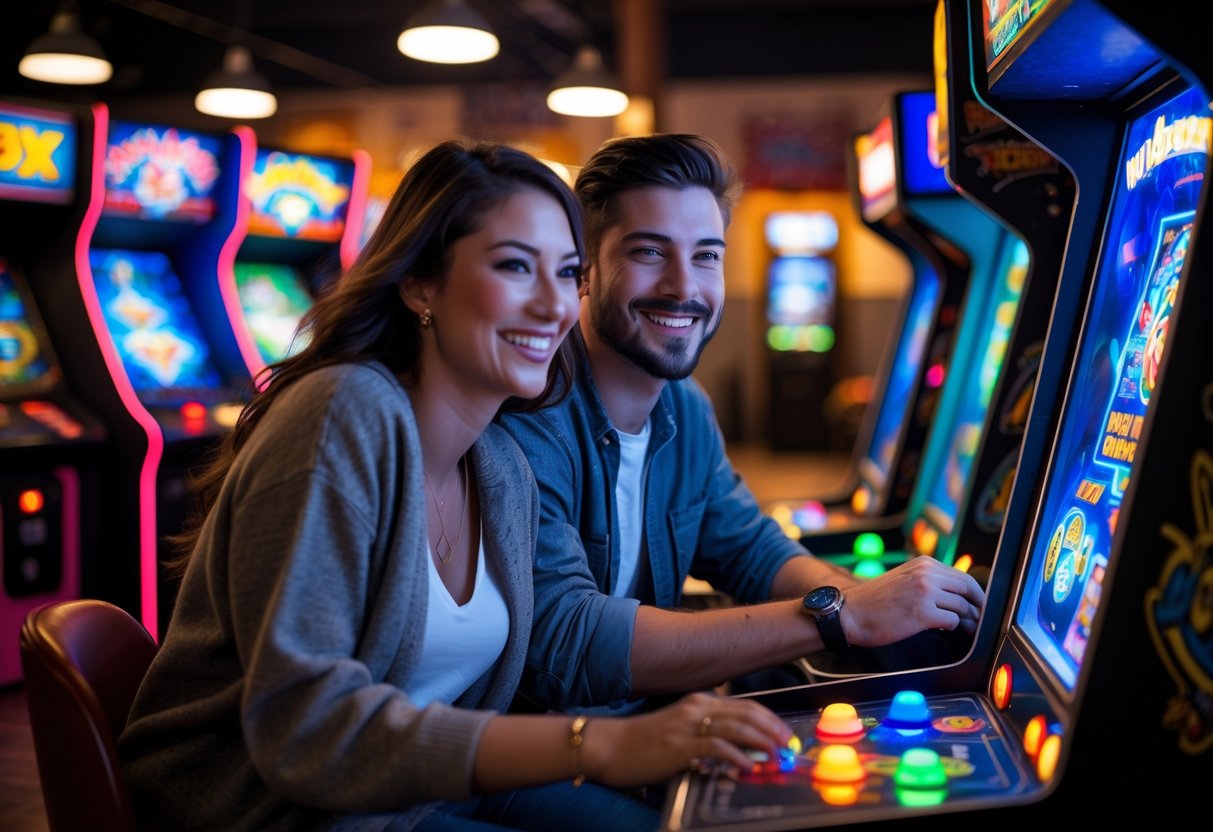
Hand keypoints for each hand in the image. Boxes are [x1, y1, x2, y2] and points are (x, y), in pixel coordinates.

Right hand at [580, 691, 791, 787]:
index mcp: (698, 702)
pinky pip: (716, 747)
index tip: (785, 735)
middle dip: (773, 729)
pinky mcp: (679, 744)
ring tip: (777, 755)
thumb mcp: (679, 729)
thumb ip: (705, 733)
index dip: (769, 720)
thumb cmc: (642, 741)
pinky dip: (736, 756)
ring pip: (736, 726)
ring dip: (762, 741)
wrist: (609, 746)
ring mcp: (688, 724)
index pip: (745, 705)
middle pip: (746, 713)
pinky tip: (747, 767)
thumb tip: (736, 750)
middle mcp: (696, 707)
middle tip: (789, 745)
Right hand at [841, 556, 985, 646]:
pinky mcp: (923, 614)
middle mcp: (926, 574)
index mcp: (923, 564)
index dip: (974, 593)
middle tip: (978, 619)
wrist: (851, 613)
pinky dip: (953, 628)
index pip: (962, 576)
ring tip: (966, 629)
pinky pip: (952, 621)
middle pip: (968, 589)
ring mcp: (925, 593)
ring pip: (963, 607)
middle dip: (978, 606)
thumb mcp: (903, 578)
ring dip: (968, 620)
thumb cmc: (874, 600)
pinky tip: (946, 631)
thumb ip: (927, 580)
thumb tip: (956, 593)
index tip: (977, 604)